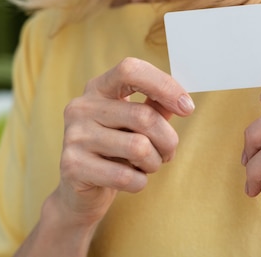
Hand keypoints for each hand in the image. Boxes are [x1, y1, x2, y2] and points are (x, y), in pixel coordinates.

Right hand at [52, 57, 194, 228]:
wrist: (81, 189)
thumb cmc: (117, 149)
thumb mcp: (137, 122)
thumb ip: (157, 106)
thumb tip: (182, 102)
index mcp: (99, 88)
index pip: (131, 70)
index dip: (164, 86)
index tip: (187, 108)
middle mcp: (81, 107)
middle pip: (144, 116)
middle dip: (168, 140)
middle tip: (168, 152)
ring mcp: (74, 136)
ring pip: (139, 147)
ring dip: (155, 162)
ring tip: (148, 165)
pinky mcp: (72, 166)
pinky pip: (125, 176)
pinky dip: (140, 182)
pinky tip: (132, 180)